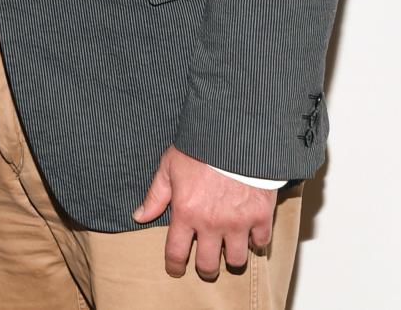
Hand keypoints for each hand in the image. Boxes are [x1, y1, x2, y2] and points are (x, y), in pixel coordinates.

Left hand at [133, 145, 275, 279]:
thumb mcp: (170, 165)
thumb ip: (155, 195)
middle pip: (208, 265)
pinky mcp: (261, 216)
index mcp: (186, 211)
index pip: (176, 253)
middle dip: (205, 268)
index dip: (174, 266)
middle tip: (206, 263)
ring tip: (228, 248)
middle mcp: (211, 223)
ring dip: (231, 257)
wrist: (235, 131)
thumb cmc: (200, 145)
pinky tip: (250, 234)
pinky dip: (256, 241)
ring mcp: (238, 222)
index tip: (176, 269)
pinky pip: (261, 243)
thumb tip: (139, 216)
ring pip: (236, 260)